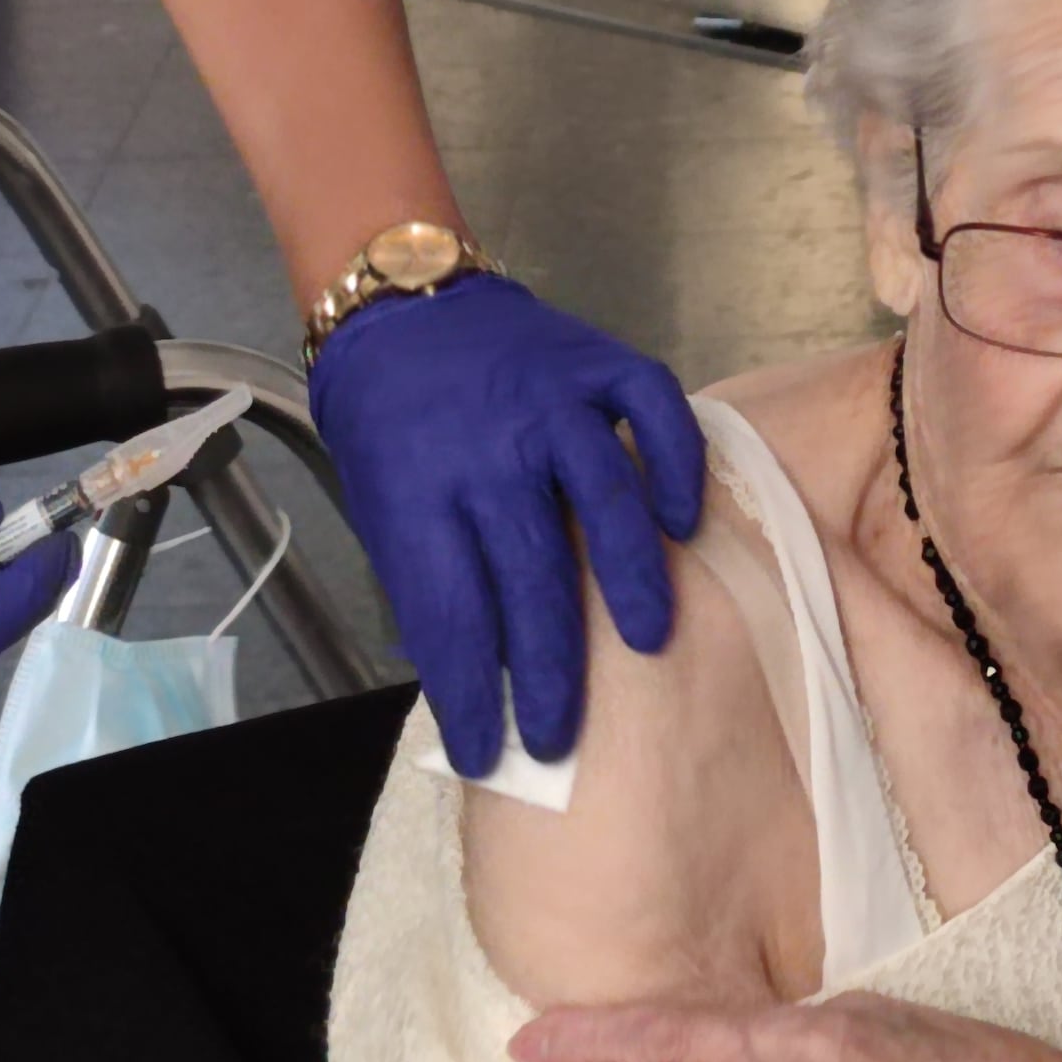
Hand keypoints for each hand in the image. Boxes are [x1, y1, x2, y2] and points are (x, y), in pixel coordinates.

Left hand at [308, 274, 704, 774]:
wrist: (401, 305)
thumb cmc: (389, 424)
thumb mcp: (380, 506)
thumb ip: (426, 580)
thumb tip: (473, 685)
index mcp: (416, 486)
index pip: (449, 612)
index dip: (468, 693)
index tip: (485, 756)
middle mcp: (486, 444)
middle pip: (528, 573)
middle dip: (546, 671)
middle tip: (561, 738)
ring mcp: (547, 398)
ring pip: (602, 494)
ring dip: (628, 575)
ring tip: (645, 644)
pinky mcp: (595, 361)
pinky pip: (652, 409)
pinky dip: (675, 464)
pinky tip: (682, 521)